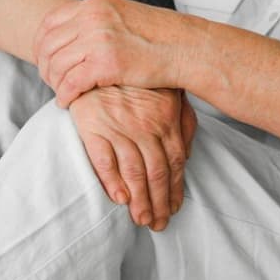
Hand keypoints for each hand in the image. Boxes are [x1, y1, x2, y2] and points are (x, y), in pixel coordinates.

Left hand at [34, 0, 186, 107]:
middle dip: (45, 67)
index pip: (50, 23)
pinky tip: (67, 102)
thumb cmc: (159, 39)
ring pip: (56, 65)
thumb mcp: (124, 18)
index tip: (46, 62)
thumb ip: (98, 22)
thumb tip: (74, 36)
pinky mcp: (106, 63)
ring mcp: (98, 39)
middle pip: (48, 45)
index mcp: (96, 4)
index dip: (41, 46)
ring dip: (54, 83)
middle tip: (51, 82)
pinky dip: (64, 95)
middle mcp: (94, 17)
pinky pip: (70, 83)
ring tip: (61, 93)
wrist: (188, 48)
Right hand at [69, 85, 196, 230]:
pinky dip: (112, 181)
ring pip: (133, 171)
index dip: (175, 189)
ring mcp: (118, 127)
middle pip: (156, 172)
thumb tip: (187, 155)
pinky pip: (104, 159)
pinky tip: (120, 199)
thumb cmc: (134, 77)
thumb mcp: (168, 92)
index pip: (174, 162)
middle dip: (159, 202)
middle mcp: (144, 126)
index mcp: (165, 119)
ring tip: (142, 219)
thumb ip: (182, 122)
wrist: (97, 55)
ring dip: (140, 199)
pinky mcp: (92, 127)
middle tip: (159, 224)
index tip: (174, 208)